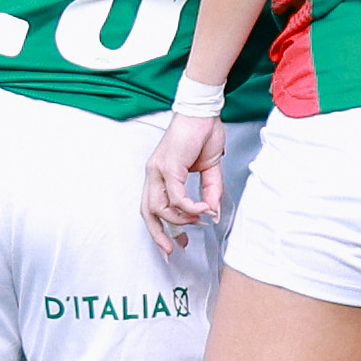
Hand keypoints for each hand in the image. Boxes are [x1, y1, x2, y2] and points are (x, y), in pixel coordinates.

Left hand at [145, 114, 225, 242]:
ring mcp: (158, 170)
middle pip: (147, 212)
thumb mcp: (210, 169)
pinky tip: (203, 208)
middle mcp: (154, 173)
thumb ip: (210, 192)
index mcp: (160, 174)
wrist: (204, 112)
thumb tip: (213, 213)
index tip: (176, 242)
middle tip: (174, 248)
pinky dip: (190, 207)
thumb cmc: (203, 134)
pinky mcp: (168, 167)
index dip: (161, 228)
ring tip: (200, 219)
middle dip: (159, 234)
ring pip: (160, 208)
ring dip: (182, 219)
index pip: (153, 207)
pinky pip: (176, 197)